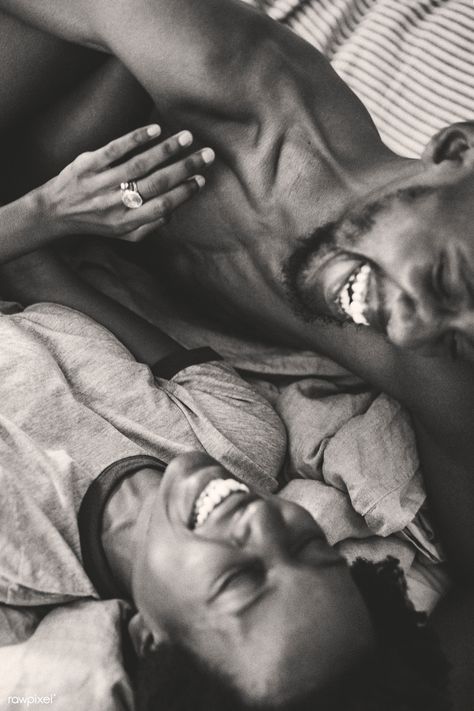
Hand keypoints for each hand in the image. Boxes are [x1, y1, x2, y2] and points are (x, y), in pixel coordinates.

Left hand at [42, 124, 214, 241]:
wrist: (54, 212)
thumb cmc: (97, 222)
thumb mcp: (124, 235)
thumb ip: (150, 226)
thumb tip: (173, 210)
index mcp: (127, 222)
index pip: (162, 206)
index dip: (184, 193)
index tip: (202, 179)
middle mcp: (115, 204)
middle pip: (156, 184)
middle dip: (184, 168)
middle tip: (207, 155)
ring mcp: (101, 183)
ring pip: (139, 165)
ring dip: (166, 150)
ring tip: (187, 138)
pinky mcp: (87, 164)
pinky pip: (115, 149)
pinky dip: (136, 139)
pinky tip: (155, 130)